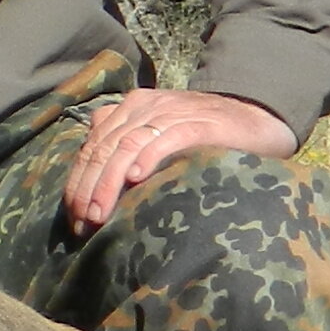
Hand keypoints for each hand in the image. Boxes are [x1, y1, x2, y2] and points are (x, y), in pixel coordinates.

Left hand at [62, 87, 293, 233]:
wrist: (255, 121)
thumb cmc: (202, 139)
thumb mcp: (156, 138)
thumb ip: (124, 147)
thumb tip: (89, 177)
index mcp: (129, 109)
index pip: (91, 147)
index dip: (78, 183)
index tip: (74, 218)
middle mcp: (145, 106)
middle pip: (103, 149)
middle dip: (88, 189)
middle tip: (83, 223)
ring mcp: (171, 112)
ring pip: (126, 146)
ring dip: (109, 183)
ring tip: (101, 213)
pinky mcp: (199, 123)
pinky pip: (166, 139)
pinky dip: (148, 158)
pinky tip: (137, 179)